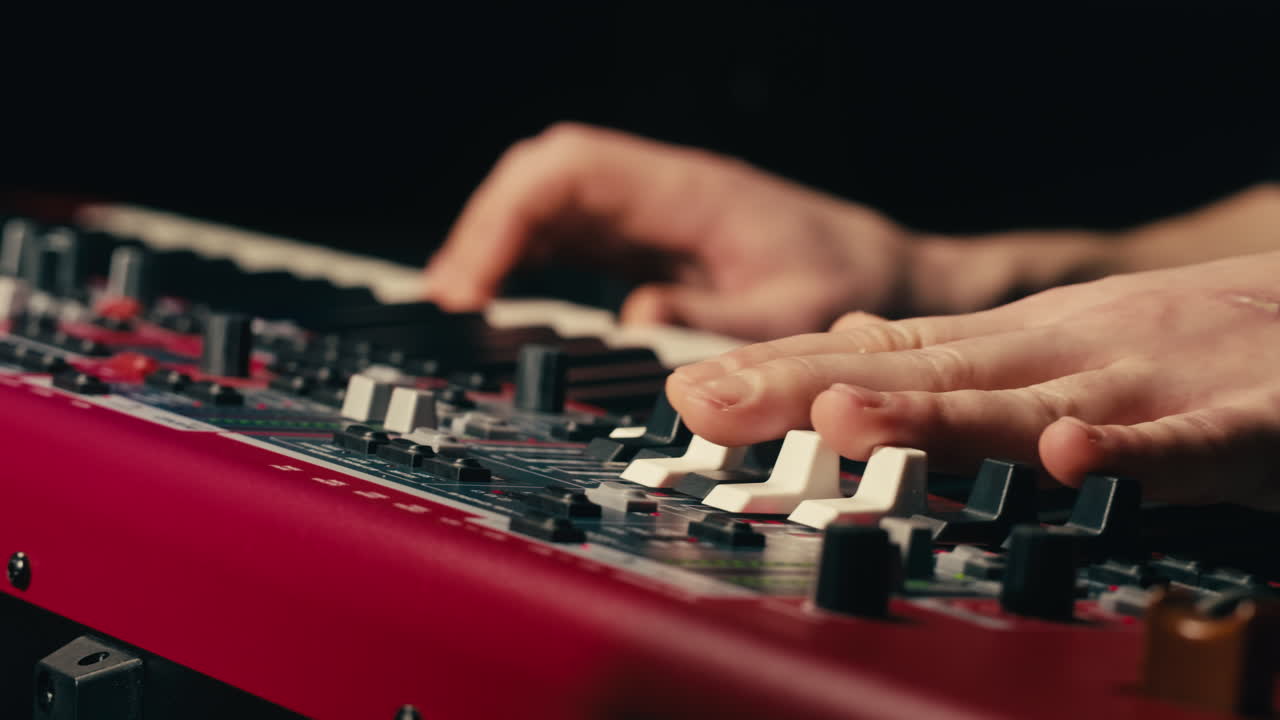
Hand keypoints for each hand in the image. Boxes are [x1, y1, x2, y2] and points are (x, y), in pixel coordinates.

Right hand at [424, 123, 913, 339]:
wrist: (892, 277)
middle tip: (453, 302)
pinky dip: (526, 258)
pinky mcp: (653, 240)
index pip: (566, 171)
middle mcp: (660, 191)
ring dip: (497, 244)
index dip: (505, 218)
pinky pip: (571, 232)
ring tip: (461, 306)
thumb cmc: (857, 285)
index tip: (473, 287)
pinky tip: (507, 299)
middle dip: (485, 229)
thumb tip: (632, 317)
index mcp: (688, 191)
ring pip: (548, 201)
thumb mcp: (799, 314)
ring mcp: (653, 212)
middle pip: (541, 177)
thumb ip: (717, 321)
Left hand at [667, 253, 1279, 509]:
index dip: (780, 373)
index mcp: (1007, 346)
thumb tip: (848, 357)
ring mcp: (1139, 385)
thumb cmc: (1173, 337)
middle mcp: (1054, 358)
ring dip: (933, 415)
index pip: (874, 356)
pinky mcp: (1239, 424)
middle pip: (916, 374)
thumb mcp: (1041, 341)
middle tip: (711, 404)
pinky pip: (1178, 445)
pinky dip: (1121, 449)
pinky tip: (1062, 456)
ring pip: (1024, 404)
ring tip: (843, 420)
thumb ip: (948, 359)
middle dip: (806, 391)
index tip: (692, 393)